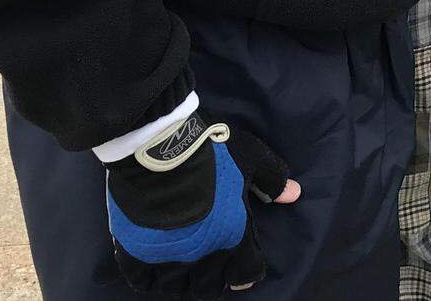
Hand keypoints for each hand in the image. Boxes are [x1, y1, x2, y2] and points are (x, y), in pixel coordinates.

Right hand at [106, 110, 300, 296]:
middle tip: (213, 260)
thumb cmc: (208, 149)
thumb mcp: (249, 155)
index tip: (245, 261)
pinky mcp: (136, 251)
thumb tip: (294, 195)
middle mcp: (201, 255)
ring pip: (179, 287)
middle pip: (211, 285)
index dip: (248, 268)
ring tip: (185, 264)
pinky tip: (156, 262)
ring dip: (185, 278)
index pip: (247, 272)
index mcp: (232, 235)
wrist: (157, 143)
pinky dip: (151, 276)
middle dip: (216, 276)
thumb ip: (271, 179)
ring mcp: (167, 257)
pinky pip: (143, 281)